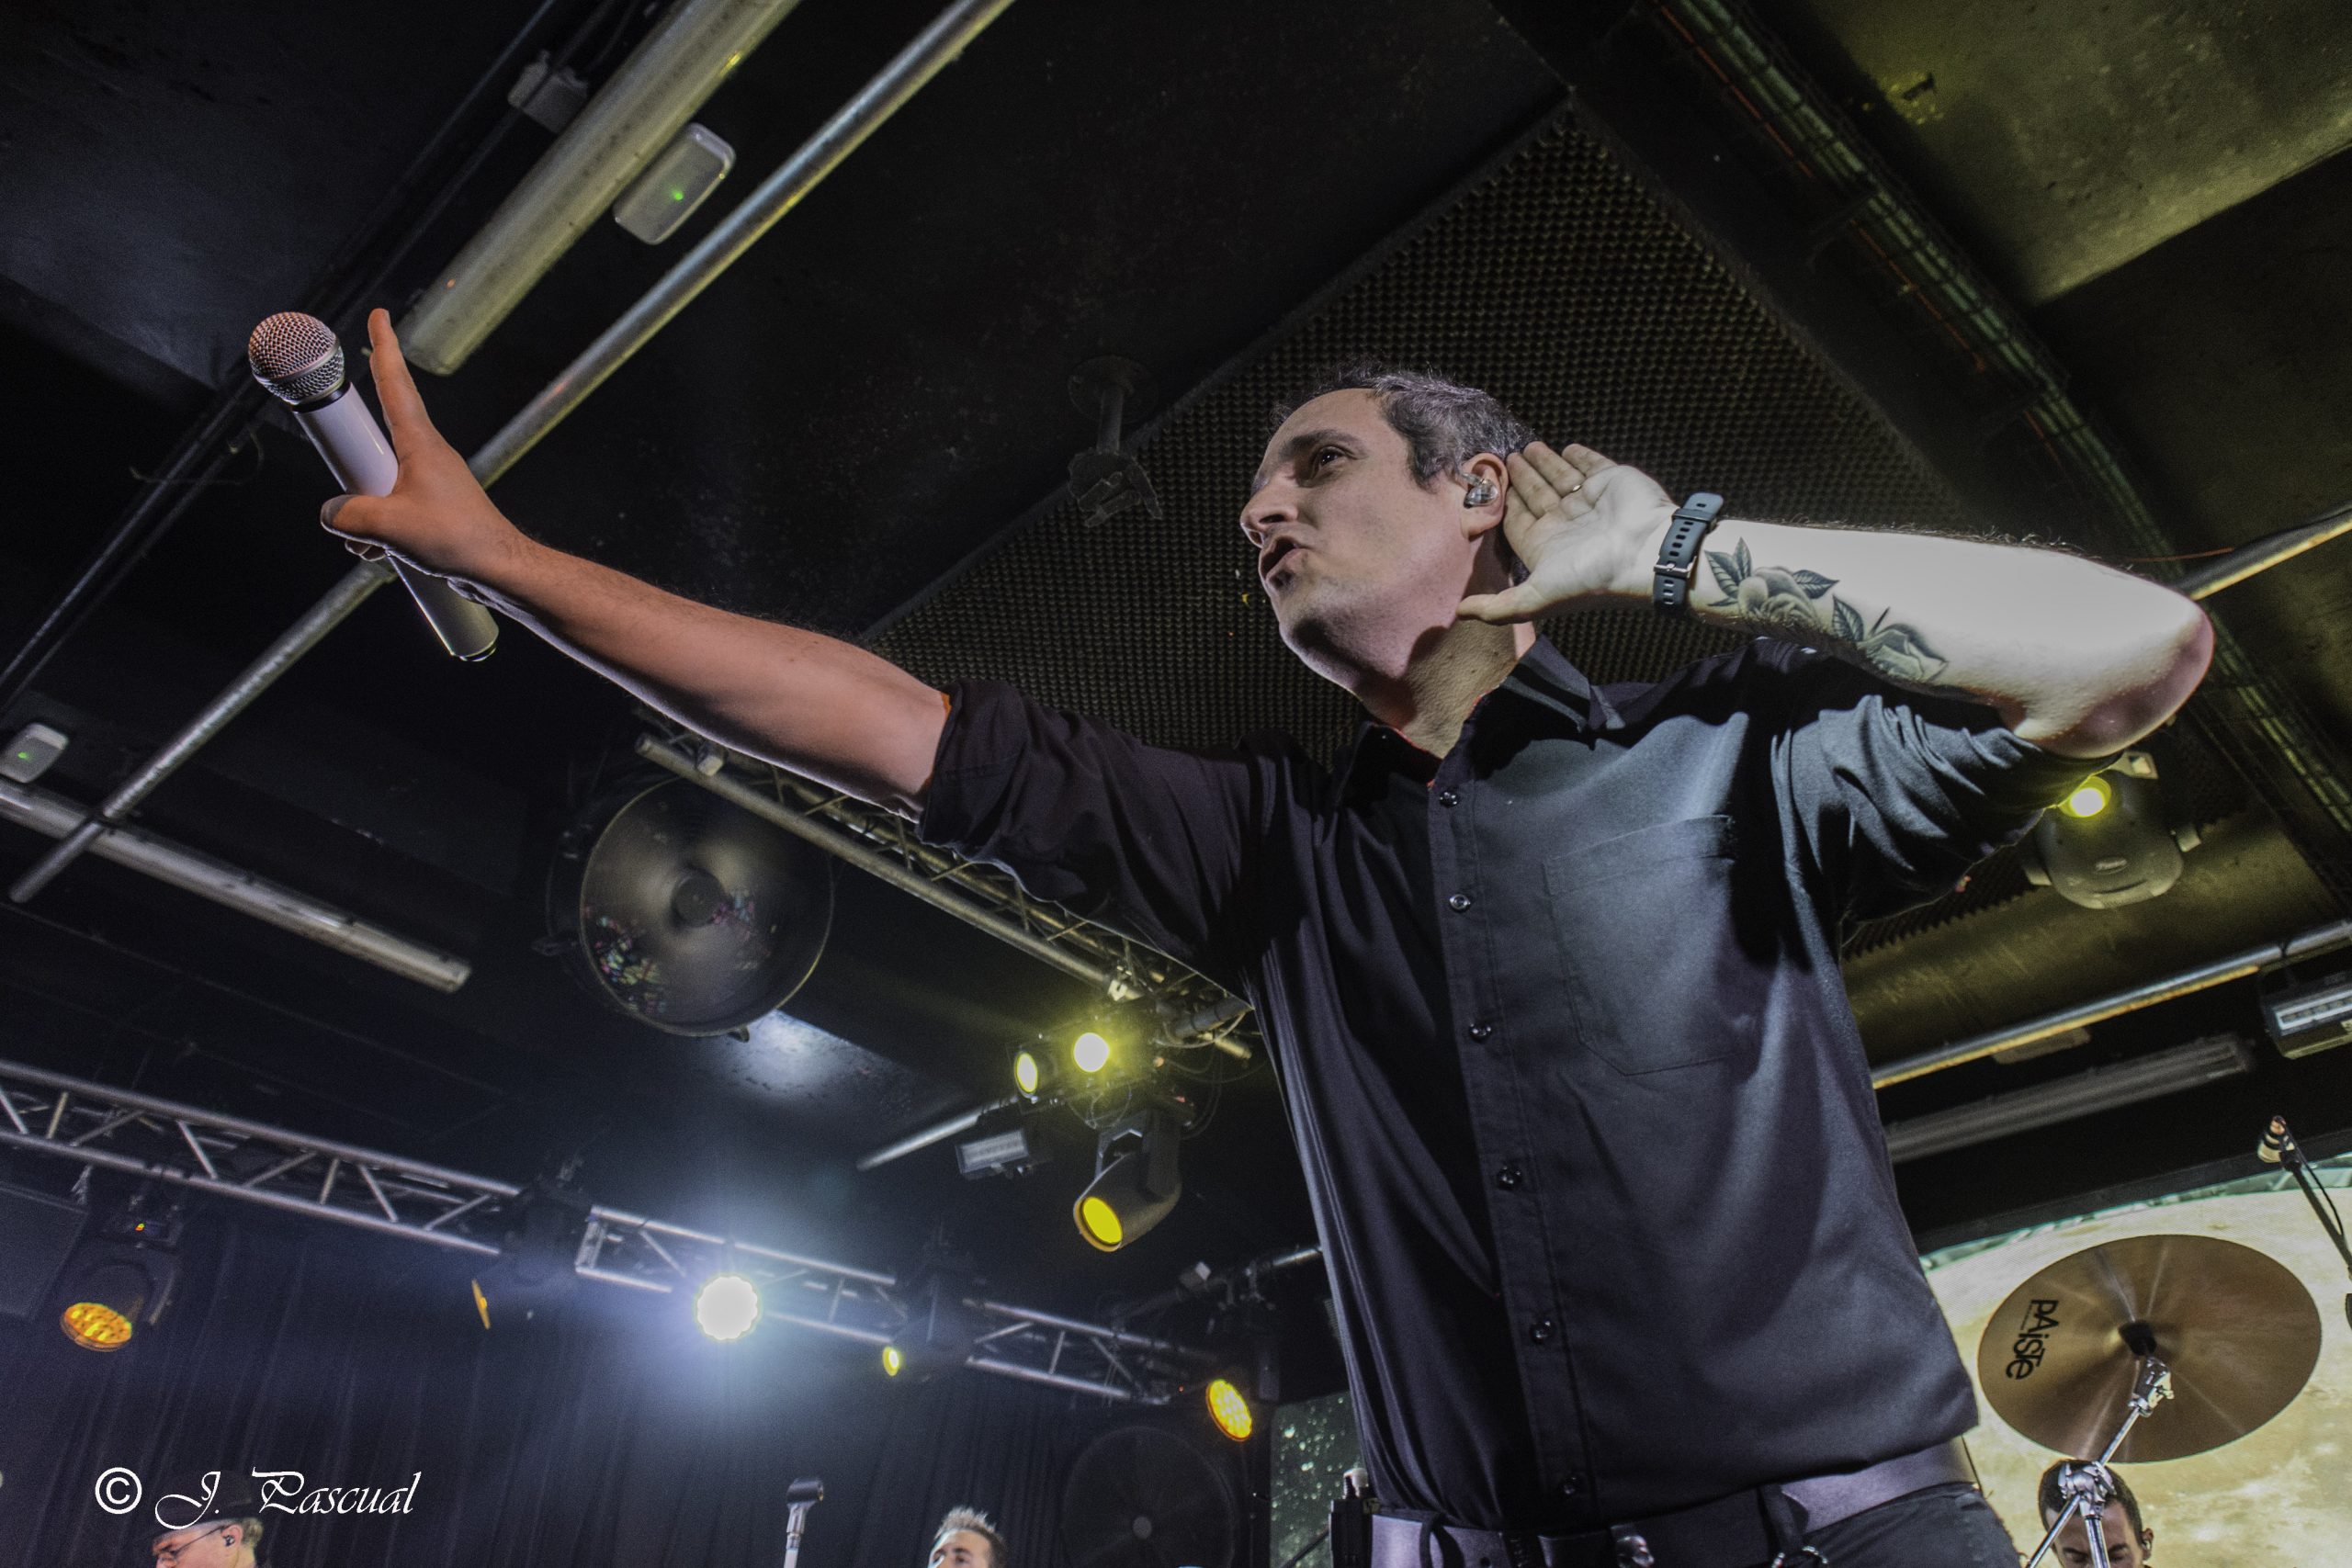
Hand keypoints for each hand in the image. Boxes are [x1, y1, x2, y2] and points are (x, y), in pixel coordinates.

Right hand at [319, 310, 526, 583]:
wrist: (498, 569)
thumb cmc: (457, 539)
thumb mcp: (387, 526)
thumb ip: (347, 514)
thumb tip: (331, 512)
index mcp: (420, 443)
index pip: (395, 383)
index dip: (384, 347)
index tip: (380, 315)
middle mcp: (426, 454)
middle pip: (375, 437)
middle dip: (353, 461)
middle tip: (348, 473)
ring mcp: (429, 481)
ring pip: (377, 483)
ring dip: (363, 514)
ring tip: (372, 542)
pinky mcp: (431, 507)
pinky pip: (390, 511)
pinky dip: (378, 532)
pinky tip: (380, 553)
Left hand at [1456, 442, 1674, 623]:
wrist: (1644, 552)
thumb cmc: (1590, 576)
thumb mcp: (1536, 597)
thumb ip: (1498, 606)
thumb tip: (1458, 614)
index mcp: (1547, 547)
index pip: (1519, 522)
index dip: (1505, 507)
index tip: (1490, 489)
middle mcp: (1567, 524)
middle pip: (1536, 496)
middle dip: (1521, 479)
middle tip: (1505, 459)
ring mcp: (1589, 501)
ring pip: (1559, 478)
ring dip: (1543, 463)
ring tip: (1526, 448)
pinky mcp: (1611, 480)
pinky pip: (1591, 465)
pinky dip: (1579, 456)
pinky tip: (1565, 449)